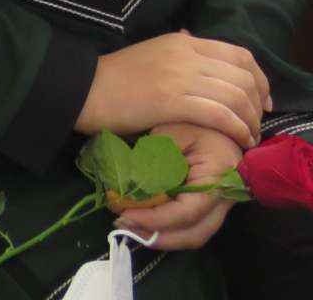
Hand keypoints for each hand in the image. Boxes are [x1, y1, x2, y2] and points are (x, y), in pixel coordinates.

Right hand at [76, 32, 270, 149]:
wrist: (81, 89)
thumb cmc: (114, 78)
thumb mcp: (151, 54)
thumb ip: (178, 52)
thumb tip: (197, 43)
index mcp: (181, 41)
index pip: (240, 54)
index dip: (260, 79)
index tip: (261, 101)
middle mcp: (184, 54)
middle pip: (243, 76)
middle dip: (258, 104)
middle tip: (256, 125)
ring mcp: (177, 76)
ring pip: (235, 96)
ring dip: (250, 120)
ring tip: (248, 137)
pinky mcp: (169, 101)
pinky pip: (218, 113)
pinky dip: (236, 128)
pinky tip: (238, 140)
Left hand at [113, 122, 240, 249]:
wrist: (220, 113)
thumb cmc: (195, 118)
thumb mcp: (172, 132)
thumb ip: (155, 160)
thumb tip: (132, 188)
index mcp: (218, 178)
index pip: (187, 212)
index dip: (155, 220)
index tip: (125, 215)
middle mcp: (225, 197)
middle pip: (194, 233)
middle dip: (158, 236)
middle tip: (124, 227)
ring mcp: (220, 203)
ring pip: (195, 233)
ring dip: (162, 235)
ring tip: (130, 225)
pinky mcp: (211, 202)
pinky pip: (192, 223)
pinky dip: (168, 225)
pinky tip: (144, 217)